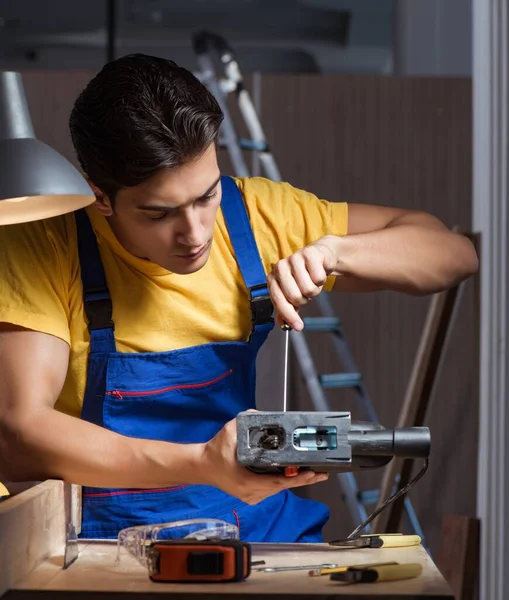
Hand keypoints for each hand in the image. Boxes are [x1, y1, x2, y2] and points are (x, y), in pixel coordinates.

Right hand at [196, 416, 328, 504]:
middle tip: (321, 473)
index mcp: (246, 481)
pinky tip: (296, 476)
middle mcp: (250, 493)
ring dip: (295, 481)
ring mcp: (251, 497)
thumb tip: (261, 415)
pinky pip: (272, 489)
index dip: (296, 478)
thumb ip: (245, 421)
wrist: (202, 466)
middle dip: (302, 479)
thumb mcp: (229, 432)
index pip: (277, 482)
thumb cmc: (215, 451)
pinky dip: (284, 482)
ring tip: (313, 474)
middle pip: (282, 487)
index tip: (311, 473)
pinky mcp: (252, 496)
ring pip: (278, 489)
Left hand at [268, 236, 338, 330]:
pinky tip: (318, 272)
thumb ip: (287, 308)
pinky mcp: (309, 254)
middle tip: (306, 294)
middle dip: (305, 300)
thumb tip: (284, 324)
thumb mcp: (293, 292)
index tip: (298, 326)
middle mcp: (280, 267)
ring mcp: (294, 259)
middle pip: (295, 297)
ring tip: (312, 282)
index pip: (279, 301)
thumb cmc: (303, 276)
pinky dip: (322, 280)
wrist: (318, 256)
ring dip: (315, 290)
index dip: (289, 316)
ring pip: (308, 289)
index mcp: (272, 278)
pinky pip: (319, 278)